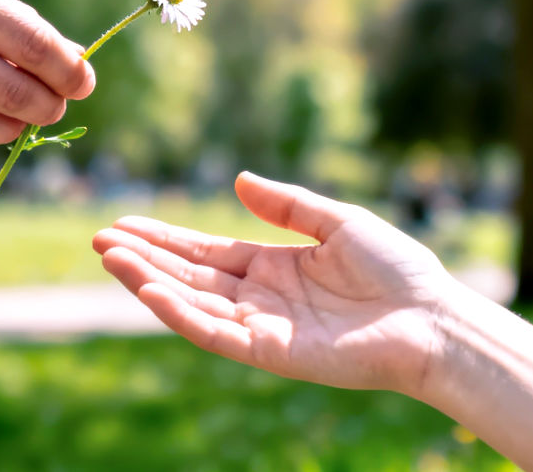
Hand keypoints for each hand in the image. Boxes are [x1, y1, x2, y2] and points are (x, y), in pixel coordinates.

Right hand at [93, 171, 453, 394]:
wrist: (434, 318)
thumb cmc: (397, 270)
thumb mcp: (337, 222)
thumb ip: (287, 205)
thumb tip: (238, 180)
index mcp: (273, 266)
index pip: (204, 253)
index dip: (163, 239)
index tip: (123, 224)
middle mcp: (259, 298)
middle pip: (187, 276)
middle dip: (143, 257)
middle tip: (98, 239)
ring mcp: (262, 327)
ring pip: (192, 303)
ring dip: (149, 281)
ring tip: (111, 257)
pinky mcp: (271, 353)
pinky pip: (215, 332)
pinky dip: (180, 313)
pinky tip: (151, 289)